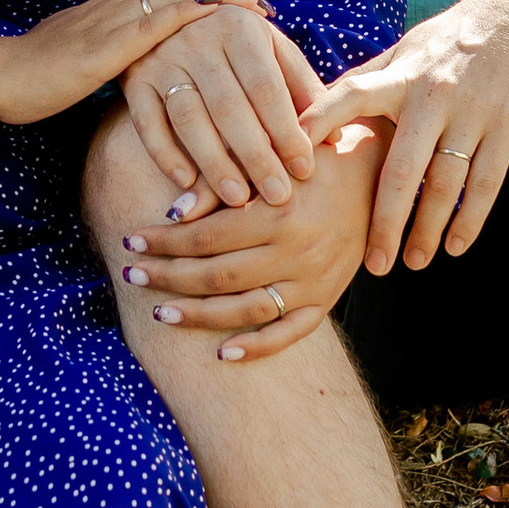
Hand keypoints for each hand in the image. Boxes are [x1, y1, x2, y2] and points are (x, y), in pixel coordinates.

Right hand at [0, 0, 260, 126]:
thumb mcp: (77, 62)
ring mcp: (111, 21)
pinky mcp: (107, 45)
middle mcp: (114, 6)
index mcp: (107, 11)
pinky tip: (218, 10)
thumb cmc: (30, 79)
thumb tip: (133, 68)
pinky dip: (192, 9)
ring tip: (255, 5)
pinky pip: (156, 19)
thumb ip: (106, 58)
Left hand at [115, 123, 381, 358]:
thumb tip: (174, 212)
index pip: (207, 237)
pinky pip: (289, 334)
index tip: (132, 240)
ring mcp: (315, 281)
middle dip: (167, 278)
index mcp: (281, 212)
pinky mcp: (328, 300)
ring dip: (198, 315)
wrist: (377, 172)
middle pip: (218, 276)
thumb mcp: (272, 154)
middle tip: (131, 276)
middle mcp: (299, 251)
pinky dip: (255, 347)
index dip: (164, 241)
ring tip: (160, 313)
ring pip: (246, 310)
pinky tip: (221, 353)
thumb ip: (224, 179)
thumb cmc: (312, 155)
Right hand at [121, 5, 324, 212]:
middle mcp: (197, 39)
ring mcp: (161, 59)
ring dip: (213, 162)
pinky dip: (166, 154)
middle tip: (277, 196)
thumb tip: (334, 138)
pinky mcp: (135, 79)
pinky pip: (147, 122)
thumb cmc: (238, 40)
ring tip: (238, 198)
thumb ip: (302, 88)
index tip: (305, 169)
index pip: (266, 88)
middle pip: (229, 107)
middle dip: (255, 156)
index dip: (286, 131)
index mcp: (239, 28)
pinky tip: (187, 183)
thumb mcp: (273, 49)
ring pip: (189, 118)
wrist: (175, 8)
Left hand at [299, 0, 508, 274]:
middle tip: (374, 263)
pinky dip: (470, 219)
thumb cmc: (450, 36)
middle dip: (385, 222)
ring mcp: (472, 114)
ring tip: (412, 261)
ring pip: (446, 185)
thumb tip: (313, 113)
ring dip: (428, 230)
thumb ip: (367, 83)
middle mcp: (433, 96)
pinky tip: (456, 246)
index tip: (294, 168)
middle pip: (402, 171)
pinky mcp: (507, 127)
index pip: (350, 98)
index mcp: (400, 76)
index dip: (320, 125)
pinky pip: (487, 183)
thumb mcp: (405, 49)